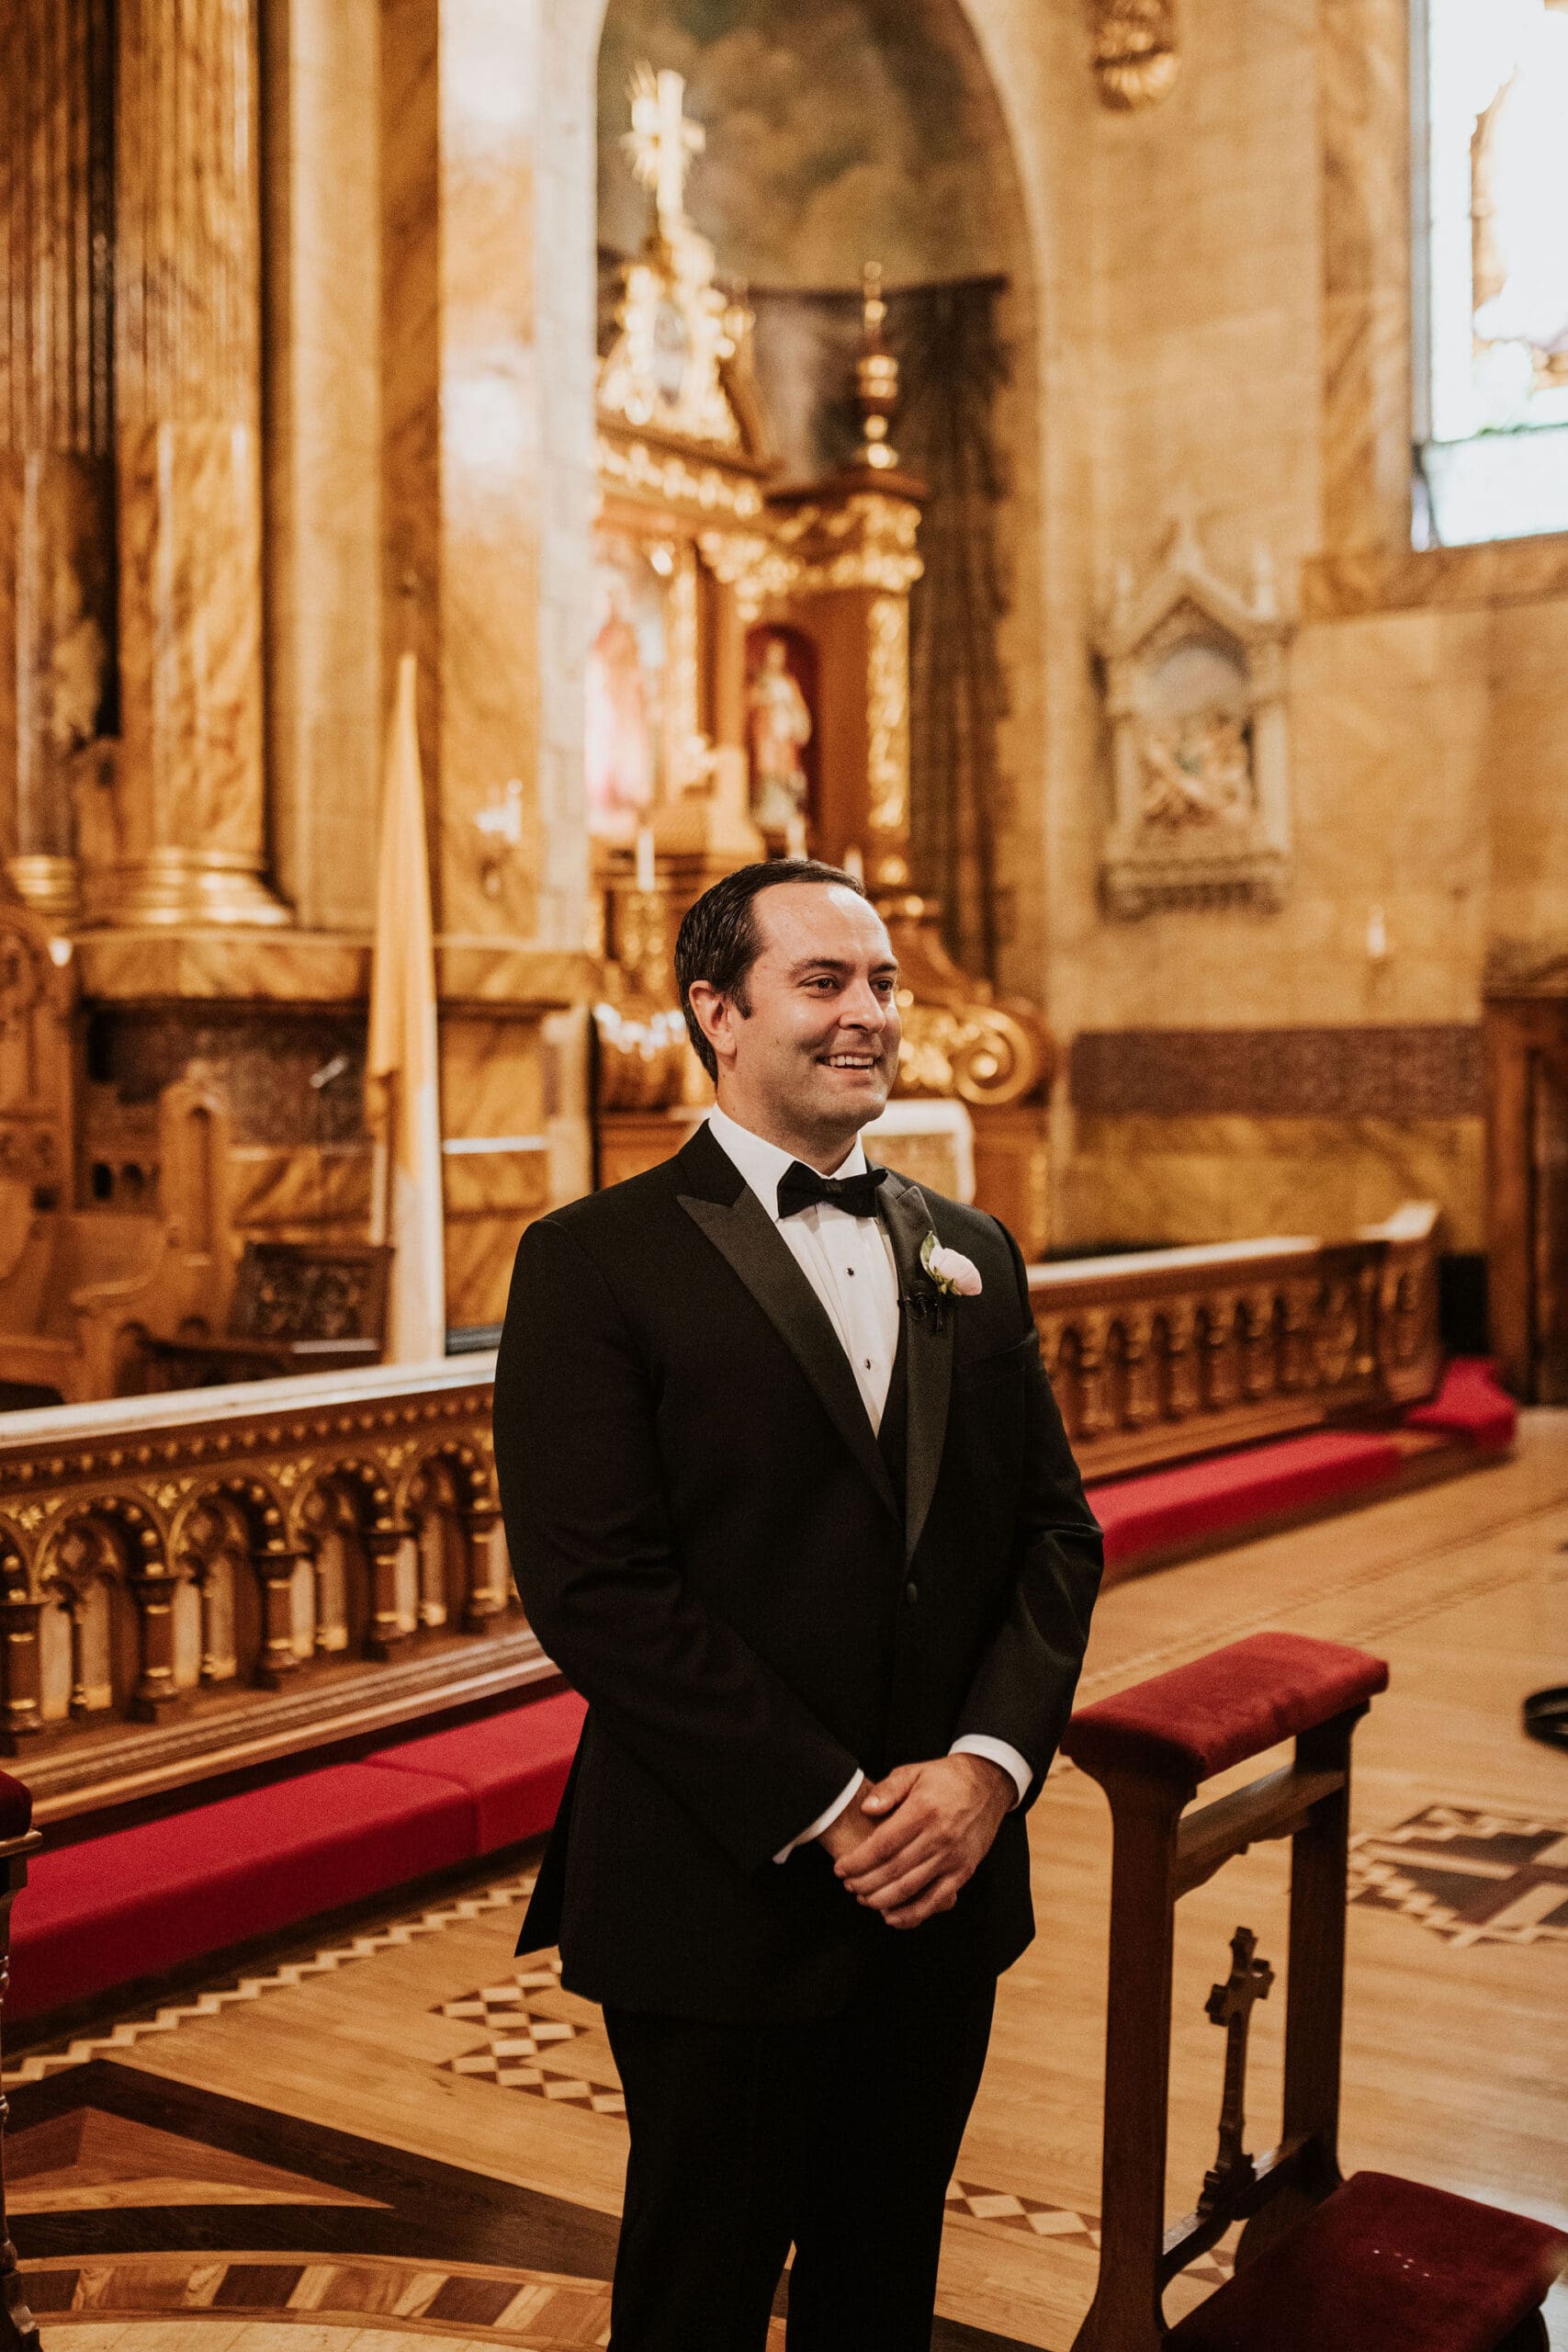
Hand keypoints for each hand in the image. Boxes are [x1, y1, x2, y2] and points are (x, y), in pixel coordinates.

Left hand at [829, 1754, 1013, 1928]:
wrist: (988, 1784)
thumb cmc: (946, 1778)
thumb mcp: (914, 1771)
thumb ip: (888, 1789)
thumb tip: (866, 1808)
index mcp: (923, 1810)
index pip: (882, 1844)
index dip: (858, 1861)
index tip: (840, 1868)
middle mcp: (939, 1836)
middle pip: (893, 1870)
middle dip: (864, 1883)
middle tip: (848, 1885)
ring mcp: (953, 1857)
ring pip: (911, 1888)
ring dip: (882, 1899)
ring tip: (863, 1899)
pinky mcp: (964, 1871)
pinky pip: (936, 1900)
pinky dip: (913, 1914)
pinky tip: (892, 1917)